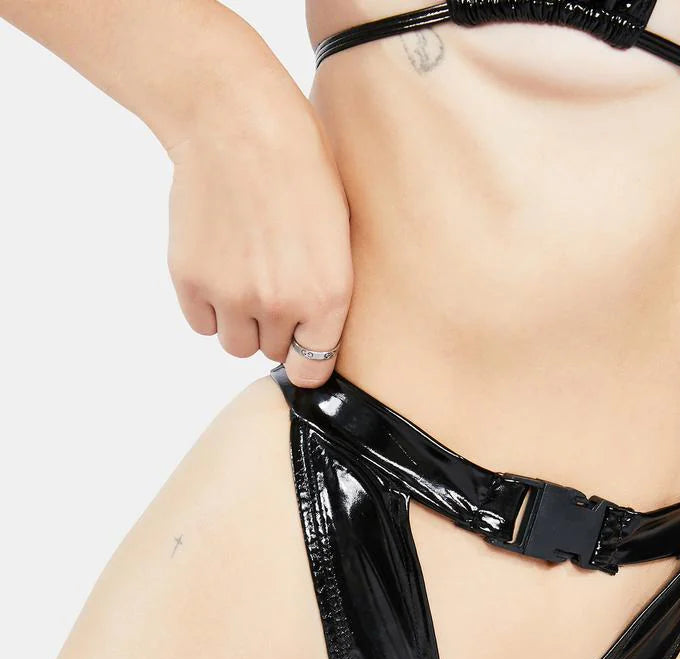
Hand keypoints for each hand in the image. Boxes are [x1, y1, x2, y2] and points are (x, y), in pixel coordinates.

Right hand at [164, 87, 352, 384]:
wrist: (236, 120)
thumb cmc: (297, 165)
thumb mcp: (337, 233)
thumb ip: (326, 291)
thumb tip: (308, 338)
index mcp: (328, 295)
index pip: (313, 367)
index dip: (305, 356)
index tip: (299, 344)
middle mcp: (281, 305)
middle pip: (272, 351)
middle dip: (273, 326)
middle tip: (269, 281)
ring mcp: (232, 296)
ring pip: (235, 344)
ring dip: (238, 321)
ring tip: (243, 274)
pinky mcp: (191, 281)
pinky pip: (201, 323)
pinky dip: (207, 305)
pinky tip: (218, 264)